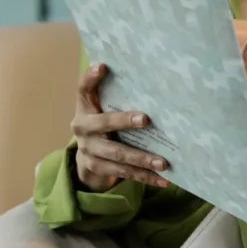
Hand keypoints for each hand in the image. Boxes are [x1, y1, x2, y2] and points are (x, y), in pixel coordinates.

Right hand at [71, 63, 168, 191]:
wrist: (88, 158)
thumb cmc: (105, 125)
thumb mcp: (106, 109)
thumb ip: (119, 97)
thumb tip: (155, 81)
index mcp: (85, 108)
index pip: (83, 89)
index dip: (90, 78)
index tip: (103, 66)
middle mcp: (82, 127)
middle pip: (103, 123)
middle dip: (124, 122)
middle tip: (146, 120)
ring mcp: (88, 150)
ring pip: (116, 155)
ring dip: (141, 159)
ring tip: (163, 163)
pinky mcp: (96, 168)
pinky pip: (123, 174)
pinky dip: (145, 178)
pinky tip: (164, 180)